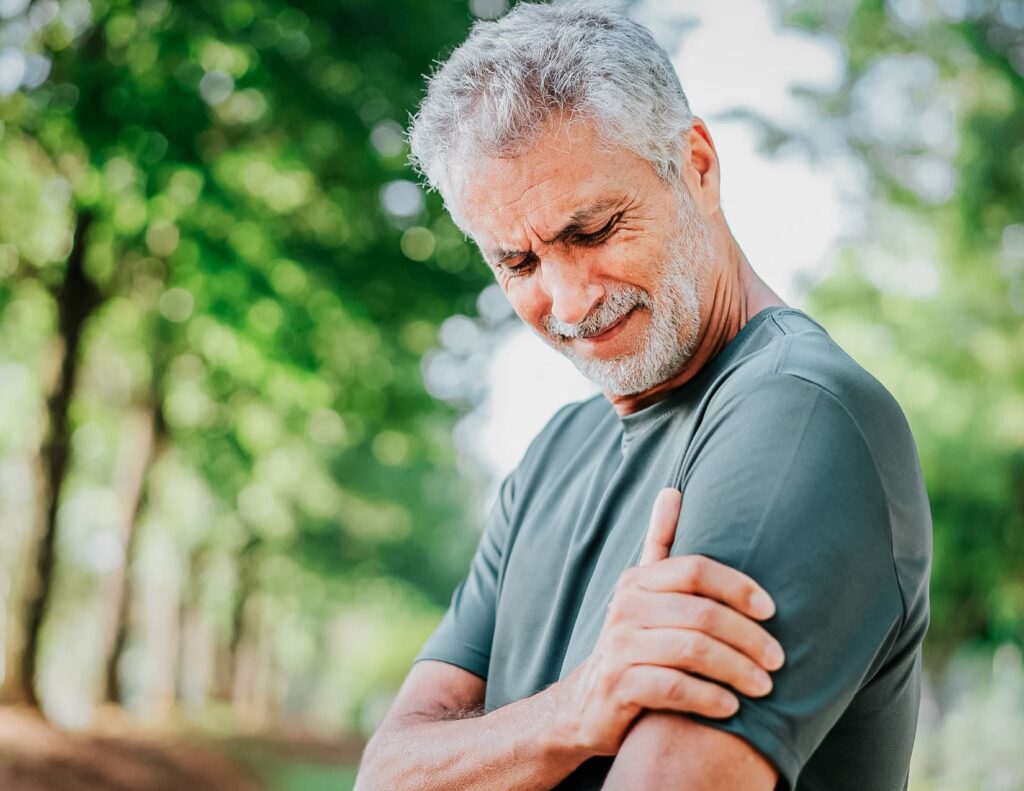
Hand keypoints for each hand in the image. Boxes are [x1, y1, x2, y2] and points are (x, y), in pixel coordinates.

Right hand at [554, 487, 784, 756]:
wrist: (588, 703)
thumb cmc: (634, 641)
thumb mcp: (644, 591)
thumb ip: (660, 543)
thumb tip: (671, 491)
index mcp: (639, 581)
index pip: (696, 570)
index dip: (738, 587)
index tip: (771, 610)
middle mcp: (626, 608)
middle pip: (702, 614)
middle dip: (748, 638)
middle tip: (777, 660)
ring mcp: (619, 646)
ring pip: (692, 650)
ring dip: (736, 670)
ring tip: (762, 687)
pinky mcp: (618, 686)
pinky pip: (673, 688)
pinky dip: (709, 697)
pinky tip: (731, 706)